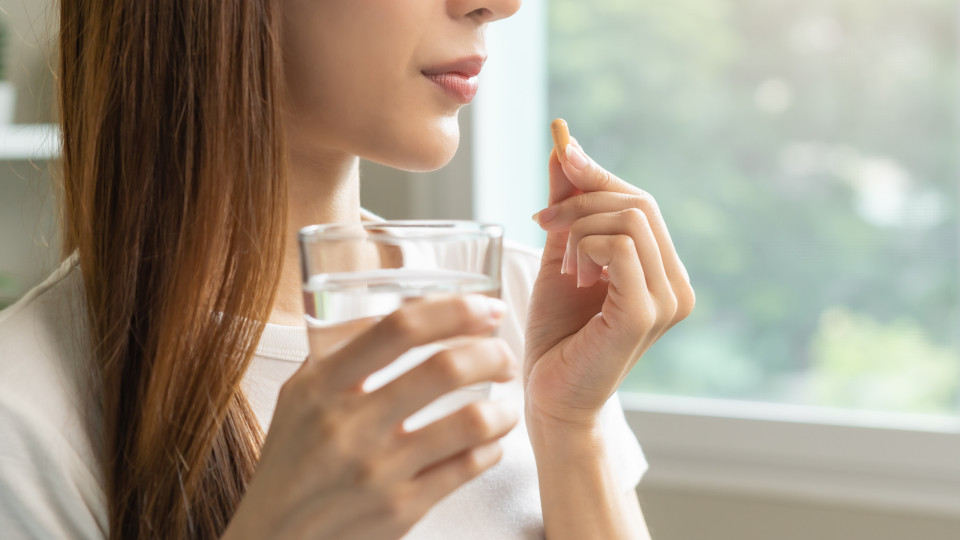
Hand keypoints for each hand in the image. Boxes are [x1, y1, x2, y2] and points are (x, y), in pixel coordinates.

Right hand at [225, 295, 518, 539]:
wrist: (273, 539)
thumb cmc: (290, 461)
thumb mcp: (298, 396)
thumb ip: (340, 353)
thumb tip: (404, 309)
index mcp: (322, 386)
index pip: (399, 328)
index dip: (453, 310)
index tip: (484, 307)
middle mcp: (350, 425)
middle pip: (445, 368)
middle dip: (492, 353)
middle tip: (503, 355)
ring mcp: (378, 470)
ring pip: (470, 421)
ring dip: (502, 408)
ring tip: (506, 404)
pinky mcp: (400, 510)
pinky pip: (468, 467)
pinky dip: (490, 448)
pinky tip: (488, 443)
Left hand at [525, 134, 694, 432]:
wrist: (549, 398)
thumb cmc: (556, 334)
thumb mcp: (560, 256)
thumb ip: (568, 206)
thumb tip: (564, 146)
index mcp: (662, 271)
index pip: (640, 202)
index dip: (599, 173)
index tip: (560, 154)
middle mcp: (677, 284)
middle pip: (637, 202)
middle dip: (582, 198)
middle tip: (542, 220)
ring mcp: (668, 300)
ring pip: (627, 219)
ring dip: (579, 228)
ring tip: (564, 266)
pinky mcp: (647, 314)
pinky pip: (619, 247)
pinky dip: (585, 248)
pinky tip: (573, 276)